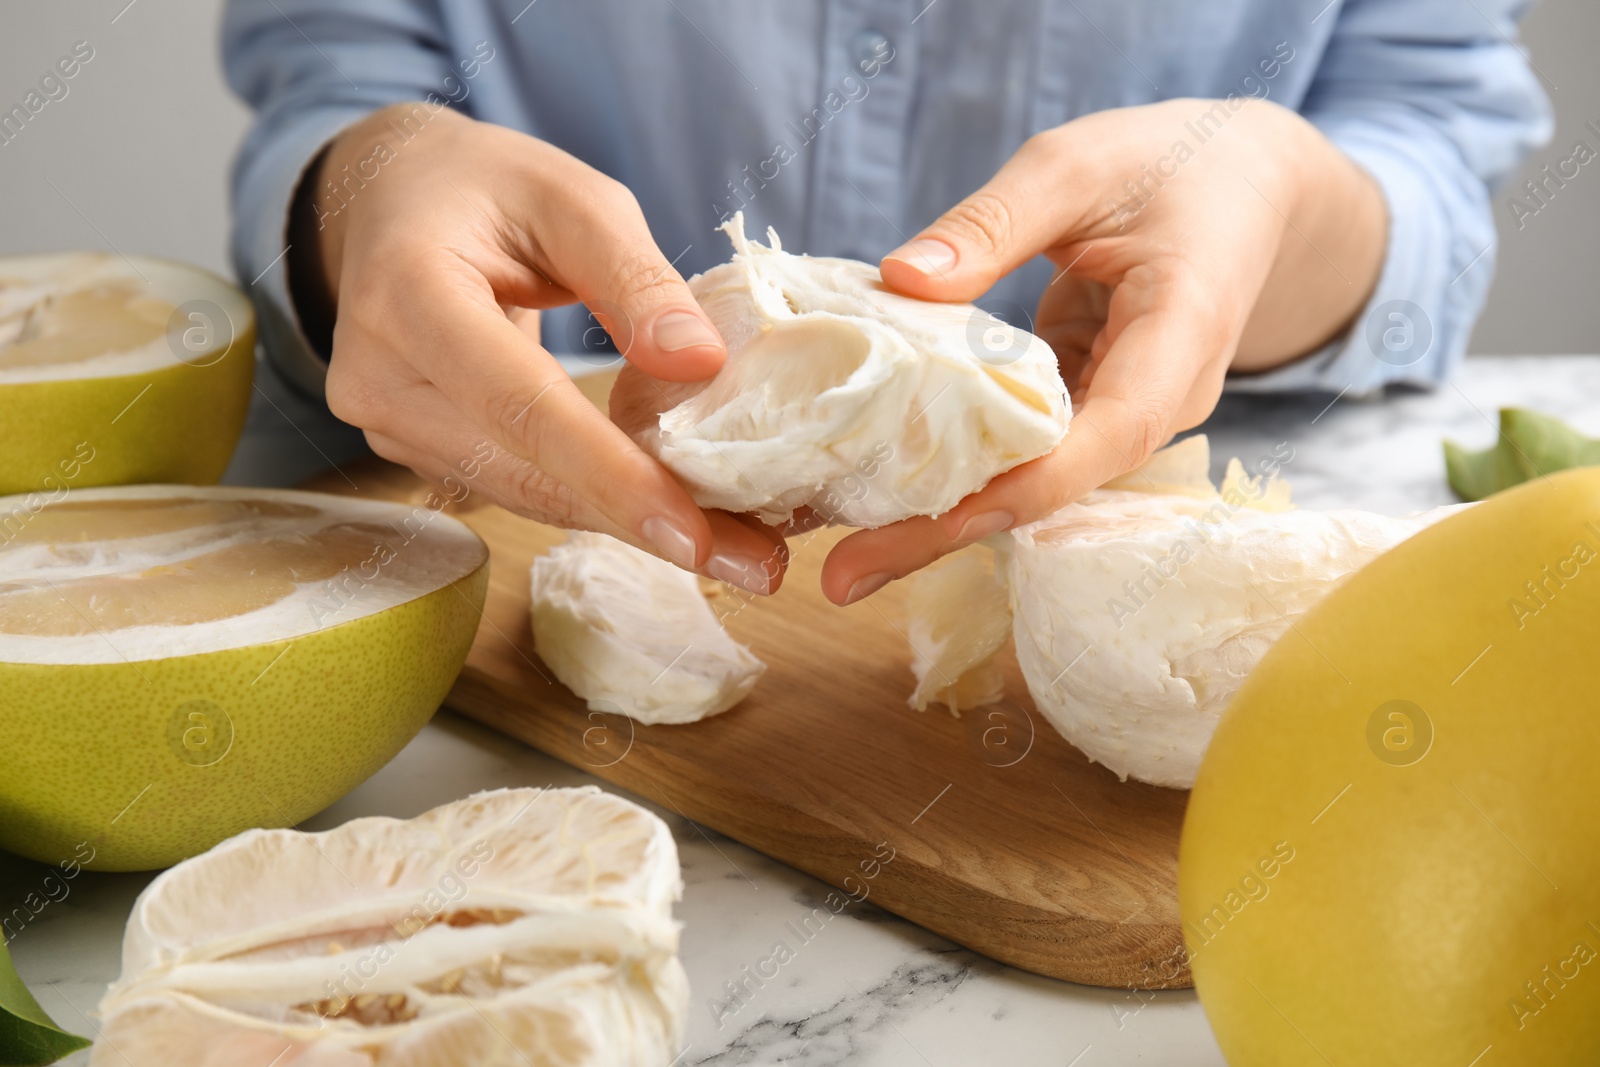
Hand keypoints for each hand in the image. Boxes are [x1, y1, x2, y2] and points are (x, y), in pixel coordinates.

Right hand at [296, 103, 786, 593]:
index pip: (520, 404)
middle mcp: (378, 374)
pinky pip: (517, 485)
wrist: (389, 200)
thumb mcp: (573, 196)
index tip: (696, 531)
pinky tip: (672, 513)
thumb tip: (700, 365)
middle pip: (525, 470)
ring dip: (629, 523)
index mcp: (408, 293)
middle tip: (756, 562)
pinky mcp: (413, 448)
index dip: (609, 474)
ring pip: (524, 494)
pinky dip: (596, 501)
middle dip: (642, 521)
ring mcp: (388, 422)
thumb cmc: (488, 186)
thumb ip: (635, 275)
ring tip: (738, 548)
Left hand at [820, 98, 1386, 604]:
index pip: (1113, 432)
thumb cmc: (1170, 163)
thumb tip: (899, 279)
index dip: (1030, 484)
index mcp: (1181, 334)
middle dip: (953, 531)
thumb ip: (993, 220)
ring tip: (844, 555)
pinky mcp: (1092, 412)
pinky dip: (958, 472)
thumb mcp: (1076, 164)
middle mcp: (1162, 399)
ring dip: (944, 517)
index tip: (937, 522)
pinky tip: (879, 492)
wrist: (1245, 184)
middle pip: (1060, 484)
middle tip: (845, 577)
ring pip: (1037, 482)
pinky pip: (1026, 453)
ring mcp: (1128, 414)